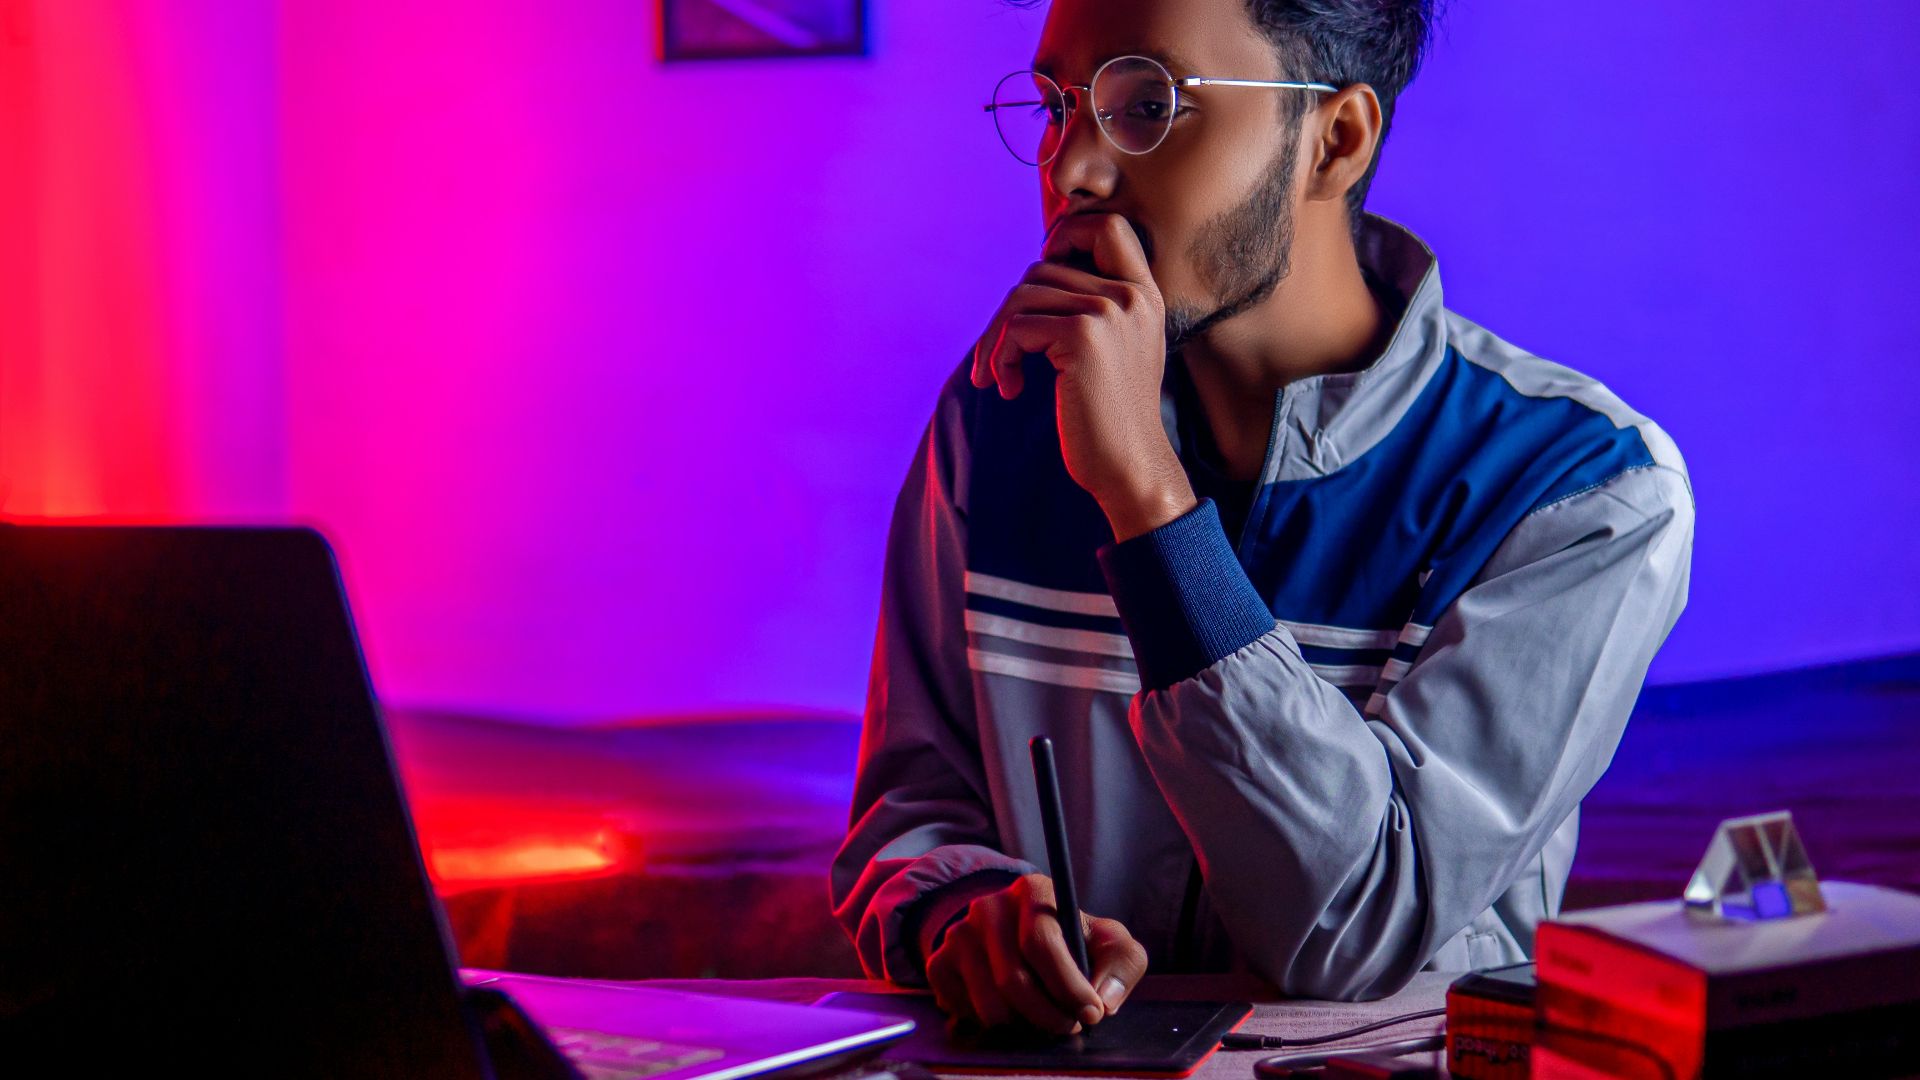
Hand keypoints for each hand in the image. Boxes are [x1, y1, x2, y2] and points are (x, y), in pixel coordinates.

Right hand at [924, 872, 1149, 1035]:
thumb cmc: (1075, 941)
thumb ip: (1122, 965)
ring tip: (1043, 1017)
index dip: (1069, 986)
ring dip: (1024, 1026)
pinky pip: (964, 1012)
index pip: (1041, 943)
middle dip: (1050, 1016)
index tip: (1092, 1014)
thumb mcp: (1110, 942)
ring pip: (990, 1005)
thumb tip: (1104, 1000)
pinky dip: (992, 1024)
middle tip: (1070, 1025)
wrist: (1023, 935)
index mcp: (1032, 890)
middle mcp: (988, 906)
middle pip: (1013, 981)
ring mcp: (958, 934)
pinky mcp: (939, 963)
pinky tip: (1012, 1009)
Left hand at [970, 214, 1195, 540]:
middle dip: (1009, 310)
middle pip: (1044, 265)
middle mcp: (1132, 296)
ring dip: (995, 338)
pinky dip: (999, 357)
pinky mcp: (1083, 336)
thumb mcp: (1113, 351)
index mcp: (1144, 294)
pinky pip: (1017, 326)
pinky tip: (1007, 388)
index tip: (1039, 285)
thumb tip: (1036, 273)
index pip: (1108, 224)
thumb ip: (1091, 308)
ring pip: (1023, 294)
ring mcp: (1110, 312)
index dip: (1065, 235)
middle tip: (998, 355)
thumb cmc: (1109, 418)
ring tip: (997, 376)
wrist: (1128, 467)